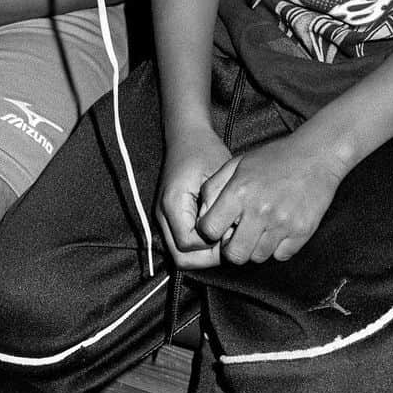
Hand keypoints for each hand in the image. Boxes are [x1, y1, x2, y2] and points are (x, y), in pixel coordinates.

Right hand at [157, 124, 233, 269]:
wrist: (187, 135)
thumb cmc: (204, 151)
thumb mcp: (218, 175)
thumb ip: (219, 207)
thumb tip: (226, 235)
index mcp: (173, 203)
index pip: (189, 246)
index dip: (212, 246)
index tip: (230, 233)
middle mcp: (162, 214)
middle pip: (181, 257)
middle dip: (207, 257)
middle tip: (228, 242)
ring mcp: (163, 217)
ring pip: (180, 253)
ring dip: (203, 252)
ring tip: (223, 236)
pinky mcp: (169, 217)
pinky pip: (181, 242)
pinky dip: (198, 244)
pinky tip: (216, 230)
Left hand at [195, 124, 348, 265]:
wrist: (315, 155)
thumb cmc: (274, 158)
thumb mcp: (237, 163)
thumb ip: (214, 187)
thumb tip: (202, 214)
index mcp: (239, 191)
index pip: (210, 230)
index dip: (209, 232)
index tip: (216, 228)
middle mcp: (260, 210)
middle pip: (234, 255)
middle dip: (231, 249)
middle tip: (237, 237)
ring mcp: (282, 224)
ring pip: (258, 257)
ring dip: (255, 248)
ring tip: (260, 229)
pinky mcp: (302, 232)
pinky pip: (281, 255)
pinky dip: (277, 247)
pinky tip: (277, 229)